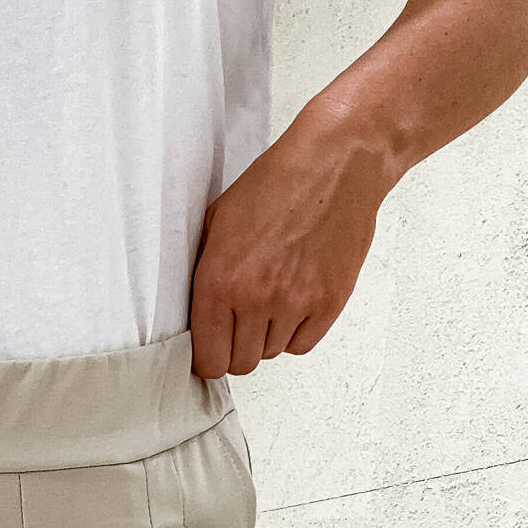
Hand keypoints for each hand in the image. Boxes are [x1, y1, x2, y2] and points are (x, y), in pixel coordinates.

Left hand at [187, 100, 394, 380]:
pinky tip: (292, 303)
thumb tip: (193, 316)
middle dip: (236, 349)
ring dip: (266, 336)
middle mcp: (256, 299)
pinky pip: (302, 345)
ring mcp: (296, 304)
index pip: (209, 359)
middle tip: (239, 324)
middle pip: (240, 363)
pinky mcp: (328, 303)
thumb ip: (202, 271)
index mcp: (220, 280)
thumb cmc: (274, 185)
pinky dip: (295, 333)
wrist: (334, 164)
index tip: (211, 353)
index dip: (207, 361)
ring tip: (270, 299)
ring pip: (271, 353)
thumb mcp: (217, 221)